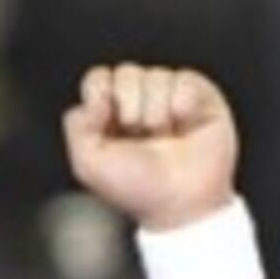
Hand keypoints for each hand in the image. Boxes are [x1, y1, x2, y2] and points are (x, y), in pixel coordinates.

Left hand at [64, 64, 240, 232]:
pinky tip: (186, 125)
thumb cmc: (138, 189)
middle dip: (132, 108)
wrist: (181, 205)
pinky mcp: (203, 99)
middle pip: (127, 73)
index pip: (99, 78)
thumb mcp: (88, 163)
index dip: (102, 95)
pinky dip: (184, 103)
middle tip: (143, 138)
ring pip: (158, 76)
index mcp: (112, 112)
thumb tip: (98, 97)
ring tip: (167, 138)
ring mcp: (173, 98)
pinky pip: (186, 79)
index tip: (111, 124)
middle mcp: (142, 101)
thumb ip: (76, 124)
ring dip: (159, 113)